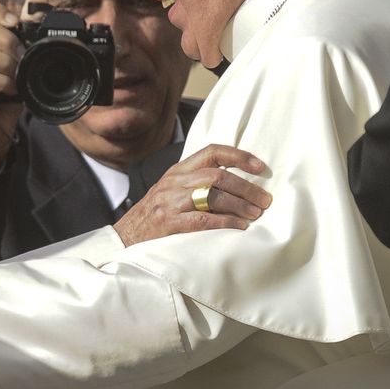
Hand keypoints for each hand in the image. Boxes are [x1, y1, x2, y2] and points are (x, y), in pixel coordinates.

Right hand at [115, 144, 271, 245]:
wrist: (124, 236)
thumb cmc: (154, 215)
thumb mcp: (172, 190)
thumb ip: (196, 182)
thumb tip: (236, 184)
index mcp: (178, 170)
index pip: (212, 152)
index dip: (239, 156)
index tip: (260, 167)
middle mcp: (175, 181)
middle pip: (218, 176)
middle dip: (247, 188)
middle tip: (265, 200)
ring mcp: (171, 202)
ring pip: (213, 195)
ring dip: (240, 205)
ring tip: (256, 214)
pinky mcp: (169, 223)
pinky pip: (204, 220)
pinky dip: (226, 223)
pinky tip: (240, 227)